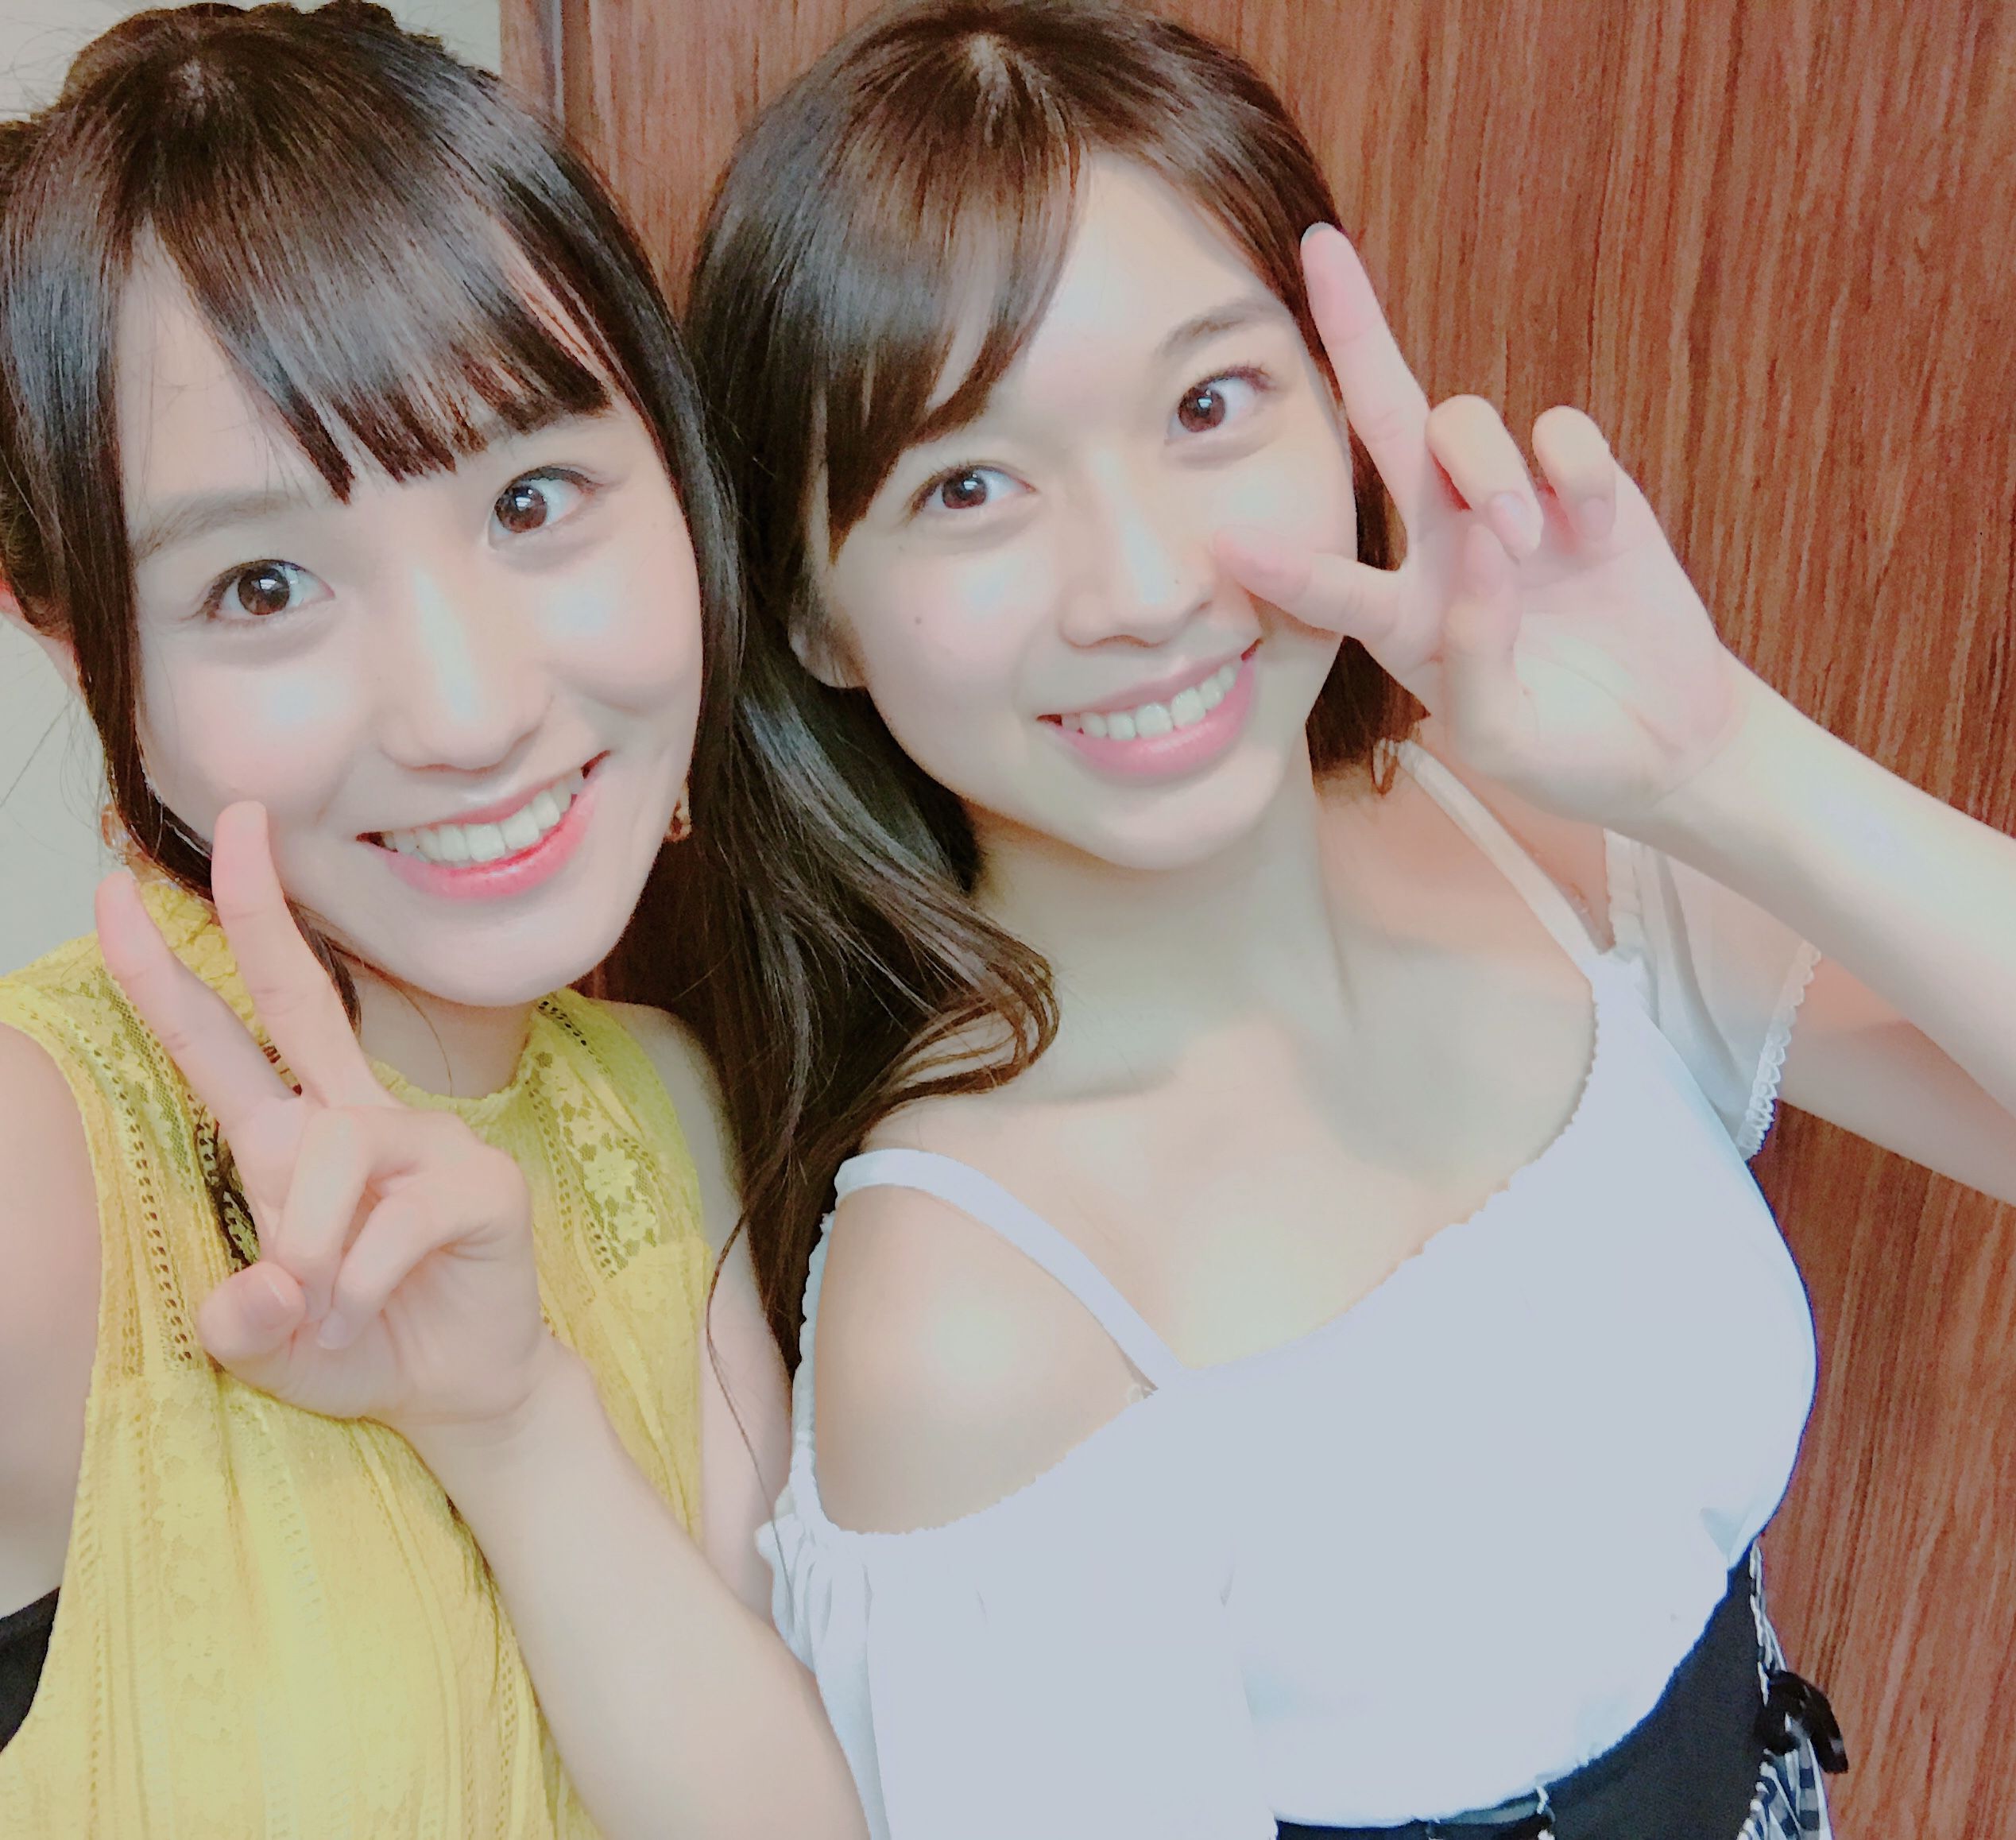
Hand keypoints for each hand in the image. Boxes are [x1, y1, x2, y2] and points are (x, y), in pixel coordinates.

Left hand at [96, 803, 553, 1433]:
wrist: (460, 1394)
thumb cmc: (359, 1347)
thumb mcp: (269, 1348)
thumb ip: (242, 1321)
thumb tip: (263, 1292)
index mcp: (291, 1141)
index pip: (223, 1041)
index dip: (165, 970)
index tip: (116, 893)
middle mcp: (354, 1119)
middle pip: (299, 994)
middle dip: (260, 906)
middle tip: (240, 819)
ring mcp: (424, 1140)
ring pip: (331, 1152)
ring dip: (310, 1247)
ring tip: (326, 1313)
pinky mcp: (481, 1179)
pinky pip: (395, 1218)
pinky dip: (364, 1283)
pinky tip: (370, 1311)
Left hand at [1217, 224, 1757, 830]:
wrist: (1661, 742)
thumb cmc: (1562, 751)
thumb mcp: (1504, 742)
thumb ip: (1476, 663)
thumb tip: (1484, 555)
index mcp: (1400, 618)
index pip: (1328, 580)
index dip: (1281, 560)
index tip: (1223, 537)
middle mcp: (1441, 546)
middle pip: (1386, 420)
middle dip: (1355, 333)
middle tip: (1322, 250)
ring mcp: (1512, 508)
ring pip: (1468, 425)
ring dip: (1489, 471)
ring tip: (1527, 544)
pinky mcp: (1588, 491)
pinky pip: (1564, 433)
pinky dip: (1579, 470)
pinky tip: (1595, 529)